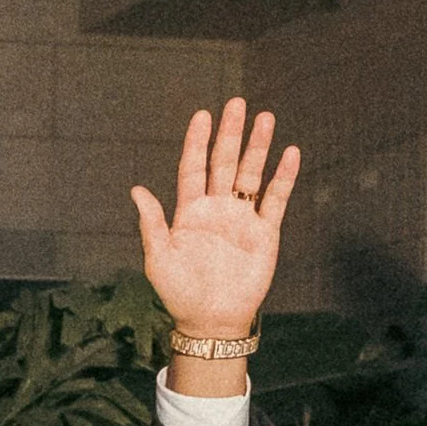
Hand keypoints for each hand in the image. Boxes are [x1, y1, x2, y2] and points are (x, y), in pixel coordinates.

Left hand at [131, 102, 299, 347]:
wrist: (211, 322)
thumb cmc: (179, 294)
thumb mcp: (159, 259)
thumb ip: (152, 223)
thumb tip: (136, 189)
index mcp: (189, 212)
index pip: (194, 168)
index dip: (197, 142)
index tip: (203, 115)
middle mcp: (217, 209)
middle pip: (224, 163)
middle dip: (230, 134)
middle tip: (237, 104)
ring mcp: (242, 218)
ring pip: (251, 174)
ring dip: (258, 147)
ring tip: (265, 118)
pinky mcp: (265, 232)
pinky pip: (276, 199)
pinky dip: (283, 177)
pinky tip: (290, 153)